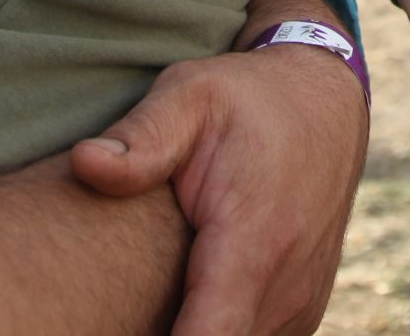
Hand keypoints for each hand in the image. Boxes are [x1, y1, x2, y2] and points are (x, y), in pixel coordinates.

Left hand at [68, 35, 367, 335]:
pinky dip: (215, 327)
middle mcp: (286, 286)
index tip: (117, 329)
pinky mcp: (301, 314)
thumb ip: (141, 139)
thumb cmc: (245, 101)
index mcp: (255, 240)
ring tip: (149, 293)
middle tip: (114, 306)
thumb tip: (85, 163)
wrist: (323, 103)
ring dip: (189, 329)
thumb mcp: (189, 97)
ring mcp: (300, 306)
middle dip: (157, 332)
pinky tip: (184, 298)